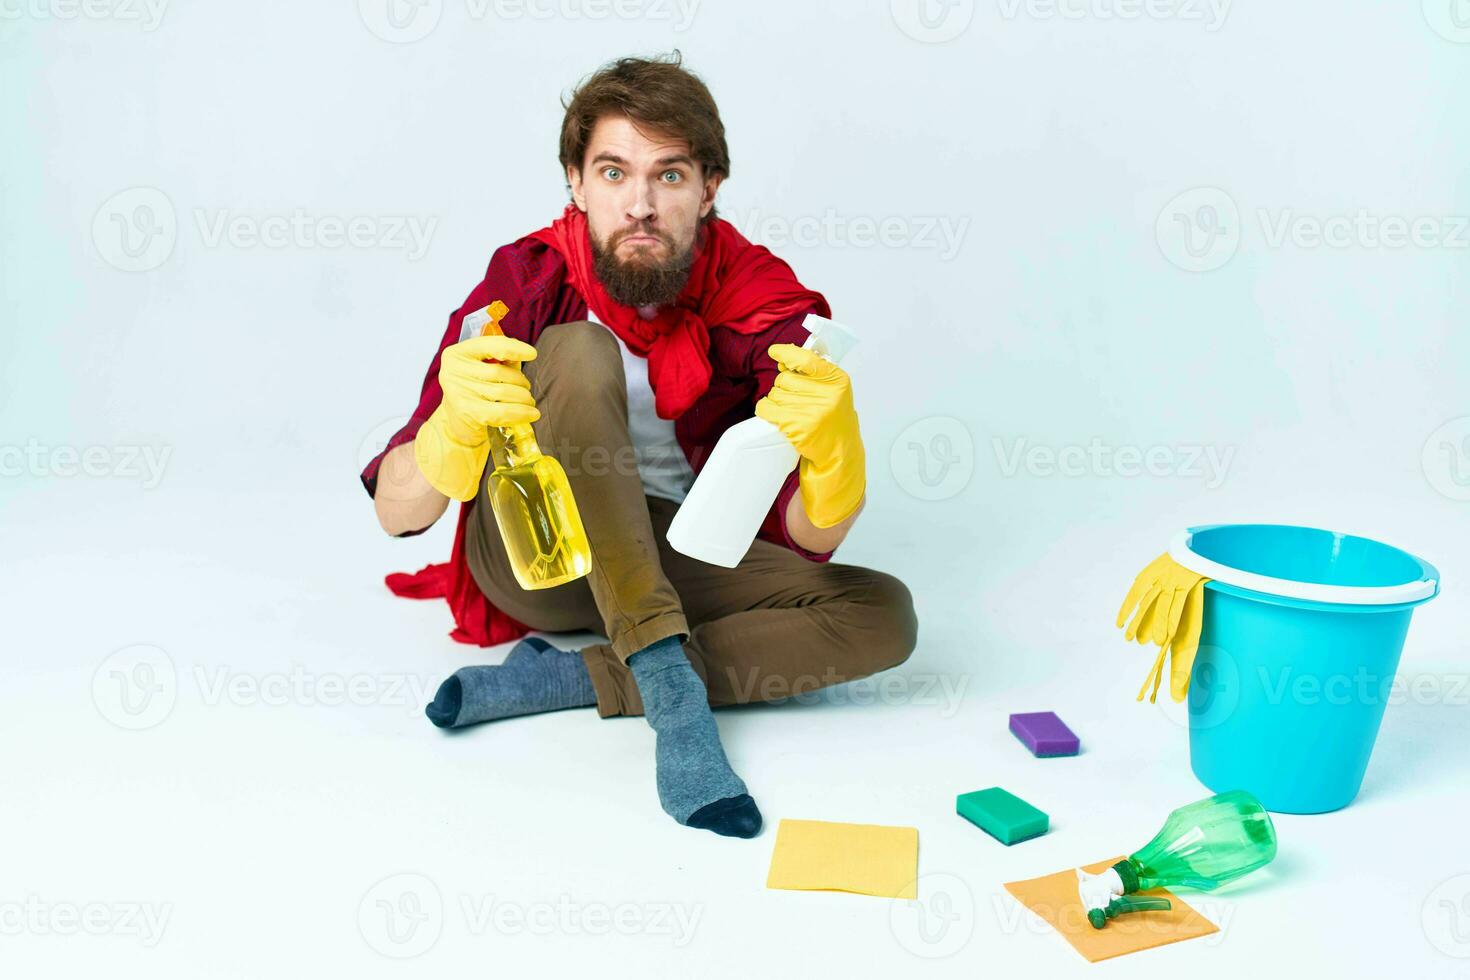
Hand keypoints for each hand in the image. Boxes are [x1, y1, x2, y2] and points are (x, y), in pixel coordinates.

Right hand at [414, 335, 539, 500]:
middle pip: (500, 372)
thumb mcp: (483, 369)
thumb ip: (501, 359)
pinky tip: (532, 414)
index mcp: (458, 353)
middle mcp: (454, 370)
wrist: (457, 423)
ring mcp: (459, 392)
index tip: (532, 354)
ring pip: (504, 391)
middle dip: (521, 381)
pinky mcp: (467, 412)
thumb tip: (524, 356)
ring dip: (524, 397)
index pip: (490, 344)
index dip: (514, 348)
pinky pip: (502, 411)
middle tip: (527, 389)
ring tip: (529, 401)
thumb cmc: (475, 390)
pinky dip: (521, 412)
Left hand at [754, 343, 865, 527]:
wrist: (839, 451)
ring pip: (775, 393)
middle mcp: (826, 394)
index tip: (775, 352)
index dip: (787, 353)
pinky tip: (774, 415)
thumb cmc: (833, 419)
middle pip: (785, 378)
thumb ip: (813, 374)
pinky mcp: (796, 426)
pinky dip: (765, 410)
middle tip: (797, 401)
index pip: (806, 359)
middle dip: (785, 387)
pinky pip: (767, 408)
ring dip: (777, 401)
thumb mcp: (833, 391)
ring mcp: (811, 411)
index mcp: (837, 380)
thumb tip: (783, 361)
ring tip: (792, 412)